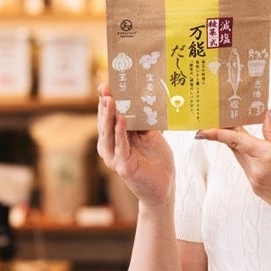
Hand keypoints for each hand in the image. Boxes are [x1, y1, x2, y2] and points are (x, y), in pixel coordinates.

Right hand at [96, 83, 174, 205]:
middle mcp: (112, 146)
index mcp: (117, 137)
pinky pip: (120, 146)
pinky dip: (120, 132)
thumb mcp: (151, 135)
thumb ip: (144, 121)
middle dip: (105, 105)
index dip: (107, 101)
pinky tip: (122, 119)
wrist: (164, 186)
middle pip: (106, 122)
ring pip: (108, 133)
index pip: (109, 116)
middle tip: (105, 88)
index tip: (105, 84)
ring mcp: (115, 157)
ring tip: (111, 100)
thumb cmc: (157, 160)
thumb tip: (142, 100)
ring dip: (109, 116)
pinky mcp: (123, 167)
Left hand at [195, 109, 270, 231]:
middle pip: (235, 148)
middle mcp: (257, 169)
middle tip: (226, 121)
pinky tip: (263, 159)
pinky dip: (251, 161)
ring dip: (243, 148)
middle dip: (230, 135)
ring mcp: (255, 181)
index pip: (235, 140)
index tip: (201, 130)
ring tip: (250, 137)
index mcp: (267, 155)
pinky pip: (248, 170)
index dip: (215, 134)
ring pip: (242, 159)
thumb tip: (266, 115)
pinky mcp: (256, 190)